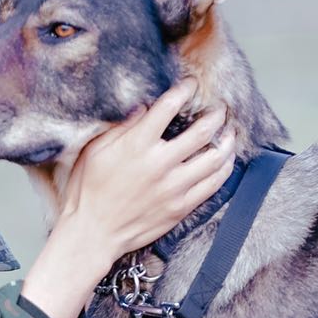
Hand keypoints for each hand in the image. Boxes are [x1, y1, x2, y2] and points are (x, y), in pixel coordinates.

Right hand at [21, 82, 235, 317]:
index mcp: (136, 145)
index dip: (184, 90)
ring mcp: (173, 187)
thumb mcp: (94, 152)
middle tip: (220, 108)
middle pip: (202, 131)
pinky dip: (223, 169)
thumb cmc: (87, 191)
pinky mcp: (180, 207)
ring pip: (215, 159)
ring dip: (227, 141)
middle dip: (216, 114)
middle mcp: (159, 164)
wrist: (92, 233)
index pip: (169, 107)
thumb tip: (144, 108)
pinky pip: (212, 185)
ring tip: (230, 132)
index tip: (191, 84)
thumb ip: (121, 128)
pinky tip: (225, 160)